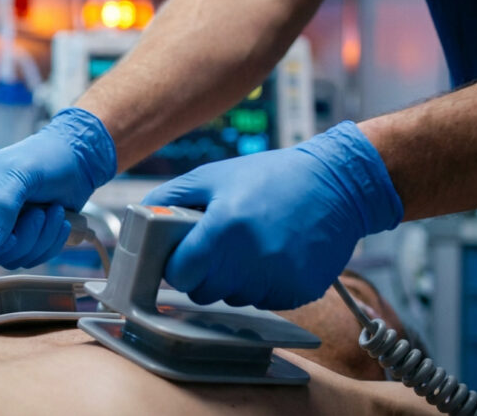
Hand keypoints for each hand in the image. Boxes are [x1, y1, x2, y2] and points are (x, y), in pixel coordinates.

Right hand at [0, 108, 115, 268]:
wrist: (72, 161)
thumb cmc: (39, 158)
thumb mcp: (17, 176)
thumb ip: (1, 207)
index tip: (10, 234)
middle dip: (20, 239)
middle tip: (37, 213)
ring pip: (11, 259)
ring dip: (39, 239)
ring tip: (50, 211)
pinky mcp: (19, 241)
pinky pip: (30, 259)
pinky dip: (49, 242)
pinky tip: (56, 220)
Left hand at [142, 121, 402, 309]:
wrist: (338, 185)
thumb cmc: (272, 177)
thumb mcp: (214, 176)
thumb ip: (170, 196)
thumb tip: (137, 218)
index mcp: (225, 226)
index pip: (180, 274)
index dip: (176, 267)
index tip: (180, 258)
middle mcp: (251, 257)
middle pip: (203, 292)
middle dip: (202, 274)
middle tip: (217, 247)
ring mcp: (278, 277)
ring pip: (233, 299)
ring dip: (233, 281)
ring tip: (250, 245)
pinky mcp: (299, 291)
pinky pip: (264, 301)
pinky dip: (262, 285)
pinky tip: (273, 255)